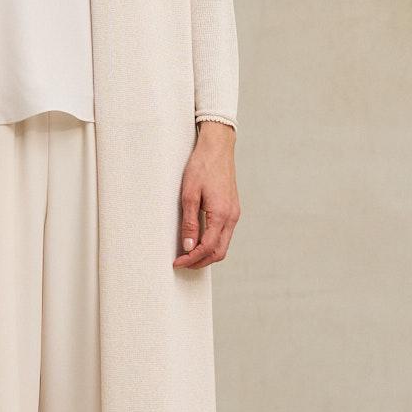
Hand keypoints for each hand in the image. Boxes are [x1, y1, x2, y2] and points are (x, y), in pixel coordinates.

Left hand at [174, 121, 238, 268]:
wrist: (217, 148)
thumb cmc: (202, 167)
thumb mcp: (189, 195)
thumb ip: (189, 223)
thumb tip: (188, 246)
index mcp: (221, 214)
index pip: (208, 247)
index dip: (192, 258)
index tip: (177, 262)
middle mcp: (232, 216)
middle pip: (220, 252)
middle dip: (201, 261)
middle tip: (182, 263)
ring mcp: (234, 213)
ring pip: (223, 244)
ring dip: (207, 253)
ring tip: (188, 254)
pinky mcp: (232, 209)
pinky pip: (224, 234)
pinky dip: (212, 242)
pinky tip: (198, 240)